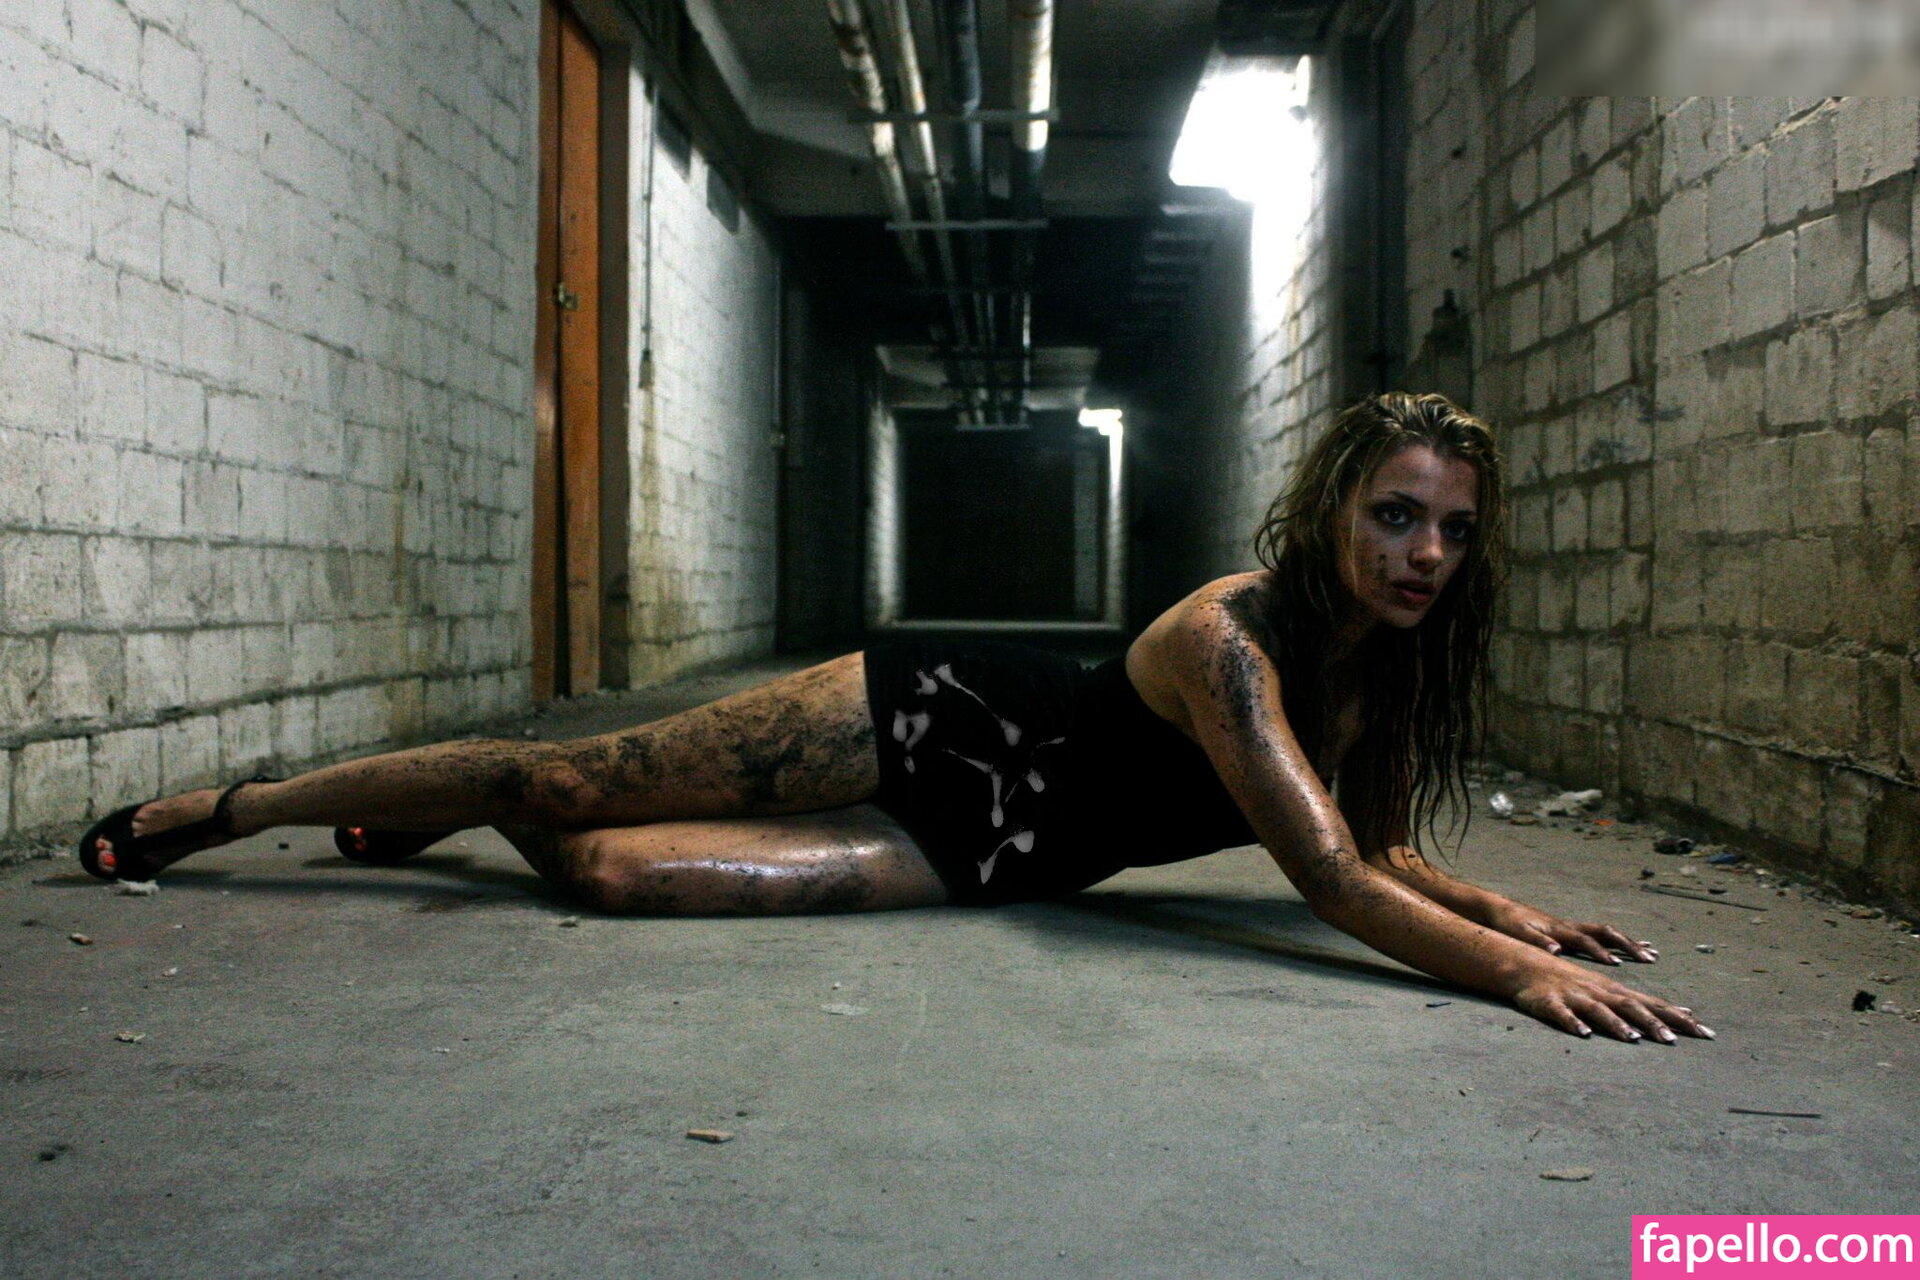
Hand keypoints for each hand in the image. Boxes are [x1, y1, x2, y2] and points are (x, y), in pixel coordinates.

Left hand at [1483, 901, 1657, 964]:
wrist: (1502, 909)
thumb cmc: (1510, 923)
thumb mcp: (1519, 933)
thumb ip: (1537, 942)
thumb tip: (1557, 951)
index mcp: (1560, 930)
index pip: (1585, 940)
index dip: (1600, 951)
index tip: (1616, 963)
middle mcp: (1571, 928)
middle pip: (1606, 933)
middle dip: (1627, 945)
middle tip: (1649, 957)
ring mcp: (1574, 929)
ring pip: (1608, 934)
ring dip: (1629, 944)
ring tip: (1651, 954)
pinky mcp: (1573, 932)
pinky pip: (1602, 936)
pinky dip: (1619, 943)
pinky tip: (1632, 949)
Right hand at [1510, 957, 1713, 1042]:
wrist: (1525, 964)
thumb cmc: (1570, 982)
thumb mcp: (1604, 990)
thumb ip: (1637, 1003)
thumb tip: (1679, 1014)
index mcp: (1613, 991)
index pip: (1653, 1004)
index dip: (1678, 1017)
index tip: (1705, 1032)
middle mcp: (1598, 992)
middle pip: (1630, 1007)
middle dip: (1651, 1023)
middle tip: (1673, 1041)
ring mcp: (1574, 997)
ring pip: (1598, 1010)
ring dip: (1615, 1023)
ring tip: (1632, 1038)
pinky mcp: (1550, 1003)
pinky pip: (1561, 1014)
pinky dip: (1572, 1023)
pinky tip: (1583, 1034)